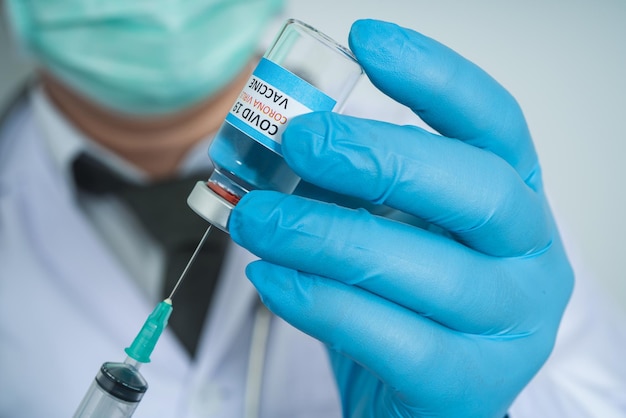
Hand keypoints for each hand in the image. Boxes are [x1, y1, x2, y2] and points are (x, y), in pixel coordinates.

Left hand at [229, 19, 572, 416]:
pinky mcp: (466, 387)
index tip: (367, 42)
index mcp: (515, 201)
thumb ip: (352, 187)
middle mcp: (529, 257)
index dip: (436, 76)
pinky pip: (393, 337)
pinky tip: (274, 279)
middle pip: (477, 188)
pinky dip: (321, 302)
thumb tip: (284, 141)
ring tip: (257, 219)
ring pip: (426, 267)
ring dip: (325, 234)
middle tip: (300, 139)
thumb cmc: (403, 303)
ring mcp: (508, 326)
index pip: (494, 123)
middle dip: (379, 156)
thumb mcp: (388, 228)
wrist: (419, 399)